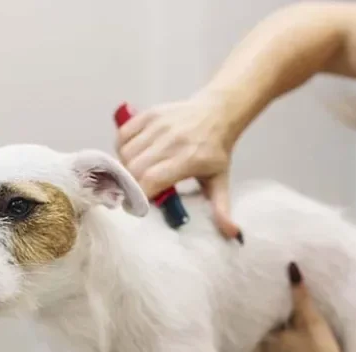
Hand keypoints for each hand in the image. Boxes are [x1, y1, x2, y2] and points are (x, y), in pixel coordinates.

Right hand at [115, 93, 240, 239]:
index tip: (138, 207)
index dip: (139, 195)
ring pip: (126, 152)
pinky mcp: (150, 114)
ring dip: (125, 167)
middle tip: (136, 192)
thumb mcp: (220, 181)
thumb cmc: (215, 152)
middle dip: (130, 184)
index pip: (152, 179)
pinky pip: (123, 134)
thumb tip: (233, 234)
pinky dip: (122, 148)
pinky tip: (133, 156)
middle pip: (135, 167)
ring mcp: (159, 124)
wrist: (217, 113)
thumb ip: (221, 209)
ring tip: (136, 174)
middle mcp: (172, 140)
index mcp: (190, 158)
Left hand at [253, 263, 355, 351]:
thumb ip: (299, 294)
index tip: (265, 293)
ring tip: (280, 317)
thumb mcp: (310, 319)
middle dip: (265, 320)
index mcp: (263, 341)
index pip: (256, 319)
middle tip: (273, 302)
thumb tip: (290, 267)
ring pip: (265, 345)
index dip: (262, 306)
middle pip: (260, 332)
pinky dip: (276, 347)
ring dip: (271, 334)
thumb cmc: (319, 349)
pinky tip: (287, 337)